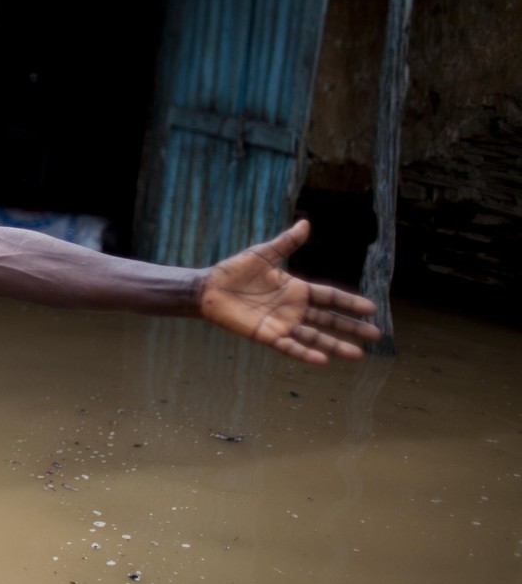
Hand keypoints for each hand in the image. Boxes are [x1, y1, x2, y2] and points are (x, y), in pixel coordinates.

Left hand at [199, 220, 380, 363]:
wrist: (209, 288)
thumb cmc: (234, 271)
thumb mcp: (263, 254)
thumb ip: (286, 242)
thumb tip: (306, 223)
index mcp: (296, 289)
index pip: (330, 297)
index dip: (350, 303)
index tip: (372, 308)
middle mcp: (293, 309)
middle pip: (329, 319)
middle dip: (352, 327)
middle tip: (376, 334)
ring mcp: (282, 323)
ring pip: (314, 336)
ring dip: (335, 345)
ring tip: (358, 354)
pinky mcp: (266, 335)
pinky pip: (289, 346)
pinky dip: (305, 353)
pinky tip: (322, 360)